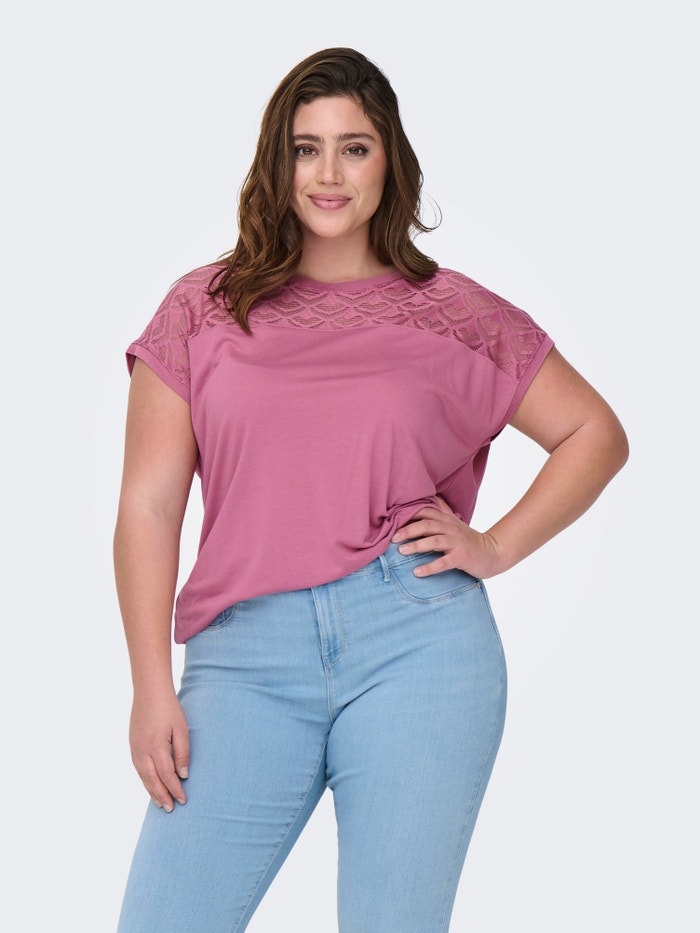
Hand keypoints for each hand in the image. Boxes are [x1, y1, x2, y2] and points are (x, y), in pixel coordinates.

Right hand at [129, 690, 189, 811]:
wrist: (149, 691)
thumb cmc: (169, 708)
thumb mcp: (181, 728)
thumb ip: (183, 752)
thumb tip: (183, 775)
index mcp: (156, 746)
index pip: (167, 775)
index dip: (175, 789)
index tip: (183, 799)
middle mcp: (142, 751)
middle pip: (152, 780)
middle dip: (162, 796)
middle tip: (170, 809)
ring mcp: (135, 748)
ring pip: (143, 776)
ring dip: (152, 791)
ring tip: (160, 803)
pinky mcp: (132, 745)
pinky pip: (138, 768)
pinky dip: (145, 780)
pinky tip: (150, 785)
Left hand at [392, 497, 502, 578]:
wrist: (492, 553)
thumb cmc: (468, 539)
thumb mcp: (454, 522)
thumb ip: (441, 511)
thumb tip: (428, 497)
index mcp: (447, 520)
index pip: (426, 511)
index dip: (409, 514)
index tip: (392, 520)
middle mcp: (451, 529)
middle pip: (427, 525)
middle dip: (408, 530)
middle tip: (393, 537)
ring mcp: (457, 543)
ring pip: (434, 541)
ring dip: (417, 546)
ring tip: (401, 551)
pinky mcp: (462, 557)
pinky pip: (444, 562)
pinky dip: (430, 567)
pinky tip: (418, 572)